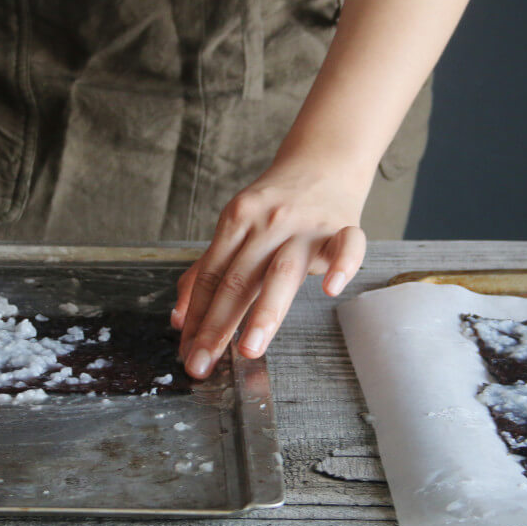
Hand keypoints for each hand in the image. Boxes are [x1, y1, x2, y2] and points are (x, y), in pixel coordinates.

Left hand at [172, 161, 367, 378]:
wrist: (323, 162)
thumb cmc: (276, 203)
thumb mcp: (235, 226)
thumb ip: (208, 270)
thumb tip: (180, 317)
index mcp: (236, 220)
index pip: (211, 276)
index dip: (196, 316)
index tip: (187, 352)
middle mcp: (268, 223)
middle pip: (239, 279)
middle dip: (217, 325)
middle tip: (203, 363)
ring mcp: (306, 226)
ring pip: (282, 271)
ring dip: (264, 312)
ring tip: (249, 348)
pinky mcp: (343, 227)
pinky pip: (346, 245)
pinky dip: (341, 265)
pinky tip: (330, 289)